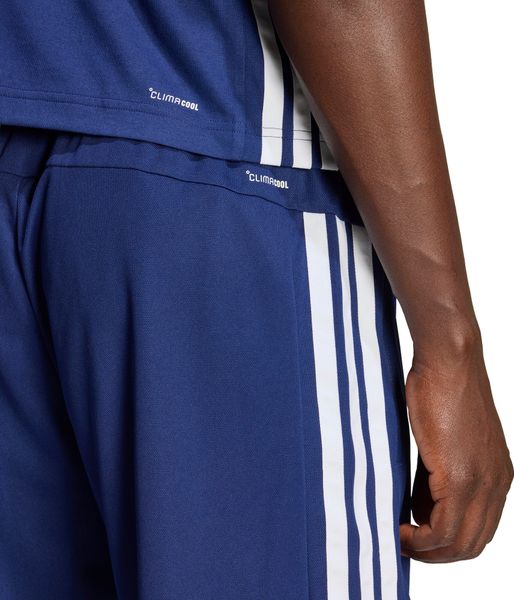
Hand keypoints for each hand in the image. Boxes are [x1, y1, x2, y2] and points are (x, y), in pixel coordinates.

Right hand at [399, 338, 512, 561]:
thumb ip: (436, 477)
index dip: (447, 544)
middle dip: (436, 555)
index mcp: (497, 476)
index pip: (479, 530)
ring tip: (399, 538)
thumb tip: (420, 506)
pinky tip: (400, 527)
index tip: (416, 538)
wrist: (449, 362)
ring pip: (460, 543)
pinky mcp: (459, 477)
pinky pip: (443, 528)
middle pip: (471, 545)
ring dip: (427, 551)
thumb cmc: (441, 390)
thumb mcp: (444, 441)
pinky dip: (420, 539)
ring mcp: (481, 482)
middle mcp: (496, 484)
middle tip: (404, 544)